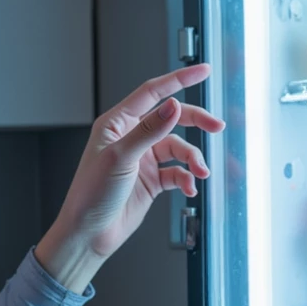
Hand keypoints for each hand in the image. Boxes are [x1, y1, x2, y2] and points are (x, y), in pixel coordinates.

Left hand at [45, 64, 224, 269]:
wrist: (89, 234)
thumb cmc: (91, 195)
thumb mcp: (120, 158)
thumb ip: (149, 131)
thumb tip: (173, 106)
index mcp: (117, 123)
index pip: (152, 92)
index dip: (179, 79)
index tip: (204, 71)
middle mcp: (131, 137)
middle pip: (172, 118)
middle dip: (196, 121)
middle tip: (217, 127)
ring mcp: (142, 158)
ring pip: (178, 148)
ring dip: (193, 159)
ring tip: (201, 173)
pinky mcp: (151, 179)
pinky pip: (177, 172)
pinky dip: (186, 178)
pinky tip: (190, 188)